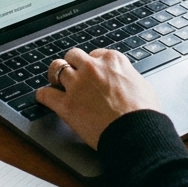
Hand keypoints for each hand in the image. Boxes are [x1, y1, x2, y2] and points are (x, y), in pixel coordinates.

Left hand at [35, 47, 161, 148]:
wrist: (137, 132)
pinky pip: (45, 94)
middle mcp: (93, 68)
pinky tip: (44, 98)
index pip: (95, 54)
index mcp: (113, 60)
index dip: (93, 64)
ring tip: (55, 82)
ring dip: (55, 75)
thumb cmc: (144, 113)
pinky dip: (43, 96)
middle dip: (72, 64)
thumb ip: (128, 78)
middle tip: (72, 74)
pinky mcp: (67, 104)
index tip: (92, 72)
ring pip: (56, 68)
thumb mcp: (142, 85)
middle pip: (73, 56)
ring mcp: (78, 85)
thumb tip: (126, 81)